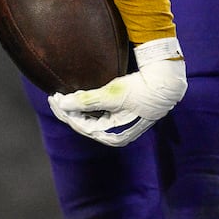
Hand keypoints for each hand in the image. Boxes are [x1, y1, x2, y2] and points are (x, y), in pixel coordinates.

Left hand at [47, 36, 186, 146]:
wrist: (165, 82)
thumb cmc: (140, 90)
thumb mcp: (112, 95)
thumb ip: (87, 100)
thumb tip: (63, 103)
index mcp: (113, 136)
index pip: (82, 126)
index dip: (66, 113)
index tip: (55, 99)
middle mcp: (114, 134)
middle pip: (84, 124)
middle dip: (68, 112)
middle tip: (54, 98)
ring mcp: (118, 125)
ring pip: (90, 120)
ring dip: (76, 109)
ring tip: (62, 98)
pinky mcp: (121, 115)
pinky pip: (98, 114)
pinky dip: (87, 107)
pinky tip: (79, 98)